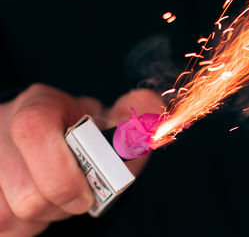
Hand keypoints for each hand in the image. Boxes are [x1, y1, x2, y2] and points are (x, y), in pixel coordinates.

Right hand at [0, 84, 163, 236]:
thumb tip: (151, 107)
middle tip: (80, 192)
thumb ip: (134, 116)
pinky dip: (29, 224)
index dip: (64, 171)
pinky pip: (5, 227)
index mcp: (38, 107)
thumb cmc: (84, 135)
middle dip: (65, 203)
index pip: (34, 129)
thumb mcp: (110, 121)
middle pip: (29, 194)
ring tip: (58, 193)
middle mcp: (2, 128)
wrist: (49, 141)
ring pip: (13, 215)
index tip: (87, 192)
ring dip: (47, 215)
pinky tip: (39, 202)